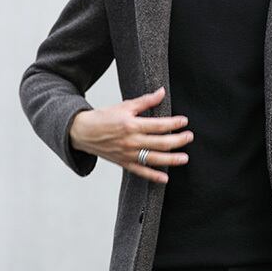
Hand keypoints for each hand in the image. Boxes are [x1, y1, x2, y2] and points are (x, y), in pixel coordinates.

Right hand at [69, 86, 191, 182]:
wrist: (82, 132)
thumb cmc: (103, 117)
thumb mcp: (124, 106)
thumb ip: (145, 101)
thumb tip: (162, 91)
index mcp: (132, 124)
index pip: (158, 125)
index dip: (174, 123)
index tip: (185, 121)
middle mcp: (131, 141)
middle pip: (160, 143)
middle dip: (178, 140)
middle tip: (189, 137)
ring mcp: (128, 154)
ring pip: (154, 159)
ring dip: (171, 159)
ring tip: (185, 158)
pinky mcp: (124, 163)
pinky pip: (141, 172)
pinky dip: (153, 177)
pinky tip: (165, 178)